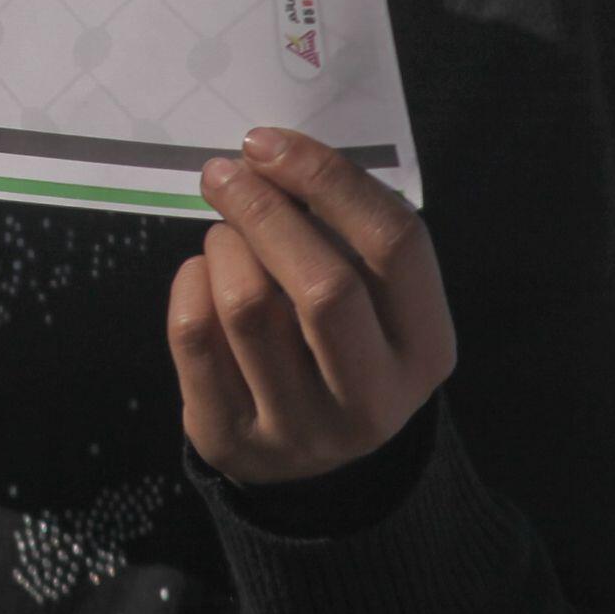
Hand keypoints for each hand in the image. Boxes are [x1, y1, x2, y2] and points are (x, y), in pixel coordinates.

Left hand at [170, 130, 453, 486]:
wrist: (315, 470)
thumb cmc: (343, 349)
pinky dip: (189, 284)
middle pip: (323, 285)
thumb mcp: (376, 306)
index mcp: (425, 349)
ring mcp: (300, 429)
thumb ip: (345, 238)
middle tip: (225, 172)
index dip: (329, 179)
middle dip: (264, 210)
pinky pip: (194, 337)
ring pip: (248, 307)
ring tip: (222, 234)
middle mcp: (372, 399)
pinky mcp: (231, 439)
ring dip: (224, 246)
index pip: (395, 245)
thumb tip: (271, 158)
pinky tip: (201, 276)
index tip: (269, 143)